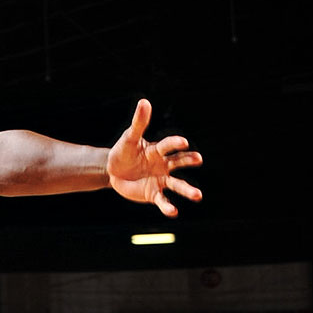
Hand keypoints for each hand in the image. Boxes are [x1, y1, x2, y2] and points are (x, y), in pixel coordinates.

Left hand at [105, 99, 202, 218]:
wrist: (113, 172)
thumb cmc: (123, 152)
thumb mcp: (129, 139)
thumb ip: (138, 123)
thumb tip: (144, 101)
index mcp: (157, 150)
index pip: (168, 146)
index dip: (175, 143)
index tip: (183, 142)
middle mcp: (163, 165)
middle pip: (179, 163)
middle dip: (189, 161)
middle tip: (199, 159)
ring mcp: (160, 180)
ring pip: (177, 185)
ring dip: (187, 190)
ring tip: (198, 195)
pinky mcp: (153, 194)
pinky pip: (162, 200)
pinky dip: (168, 206)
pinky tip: (173, 212)